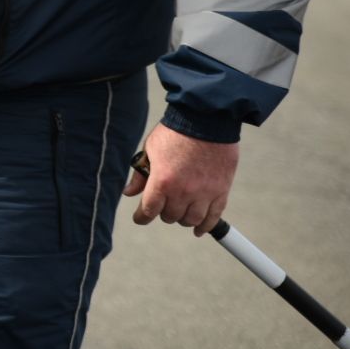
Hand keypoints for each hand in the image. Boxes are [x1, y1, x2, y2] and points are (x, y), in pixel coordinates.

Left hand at [123, 122, 238, 236]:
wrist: (206, 120)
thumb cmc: (174, 132)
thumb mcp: (150, 150)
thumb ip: (140, 175)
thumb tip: (129, 193)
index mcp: (162, 181)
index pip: (148, 211)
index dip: (141, 217)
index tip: (140, 218)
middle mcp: (183, 191)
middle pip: (170, 216)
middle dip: (163, 212)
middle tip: (163, 204)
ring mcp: (204, 193)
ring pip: (191, 220)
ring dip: (182, 218)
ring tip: (180, 211)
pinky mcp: (221, 191)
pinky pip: (214, 217)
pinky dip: (205, 226)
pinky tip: (199, 229)